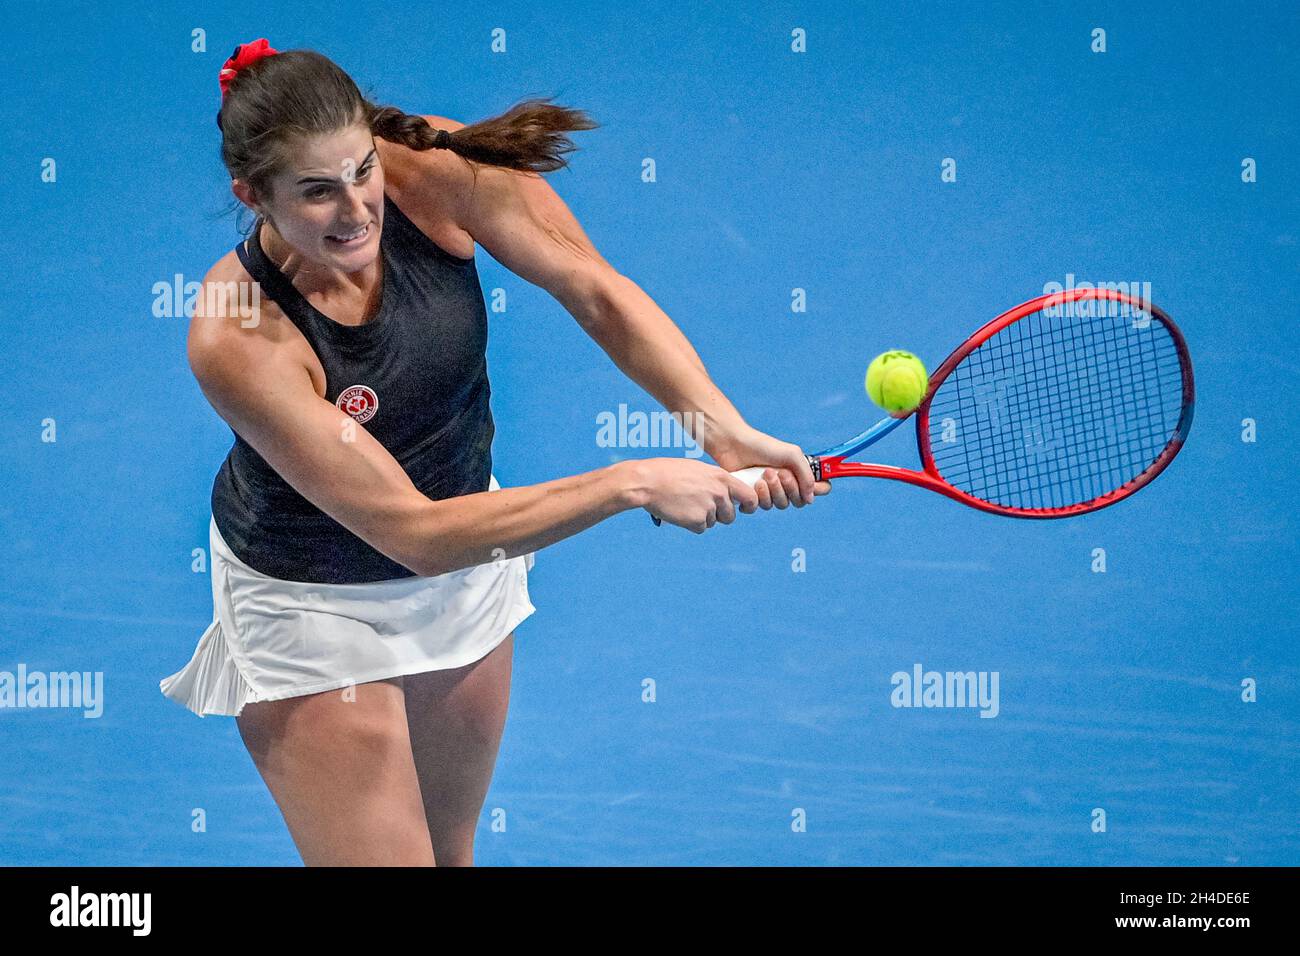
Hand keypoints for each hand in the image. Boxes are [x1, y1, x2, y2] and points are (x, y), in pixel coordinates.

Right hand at [635, 458, 760, 532]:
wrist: (648, 482)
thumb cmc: (668, 473)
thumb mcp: (697, 469)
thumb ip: (714, 481)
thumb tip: (723, 494)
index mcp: (721, 477)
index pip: (749, 496)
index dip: (748, 505)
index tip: (742, 508)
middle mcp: (719, 493)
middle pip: (730, 515)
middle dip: (718, 515)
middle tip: (700, 507)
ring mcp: (709, 507)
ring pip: (713, 522)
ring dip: (701, 519)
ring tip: (684, 505)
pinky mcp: (697, 521)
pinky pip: (700, 528)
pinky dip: (690, 524)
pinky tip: (679, 512)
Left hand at [707, 423, 831, 508]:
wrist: (734, 444)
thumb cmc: (763, 446)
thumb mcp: (792, 455)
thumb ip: (807, 475)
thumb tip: (811, 499)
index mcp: (799, 473)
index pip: (818, 489)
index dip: (817, 490)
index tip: (807, 482)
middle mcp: (786, 485)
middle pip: (798, 501)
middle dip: (789, 488)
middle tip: (778, 472)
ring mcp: (770, 492)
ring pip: (779, 505)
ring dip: (773, 491)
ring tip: (763, 475)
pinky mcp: (753, 496)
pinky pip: (759, 508)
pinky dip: (757, 498)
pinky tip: (752, 485)